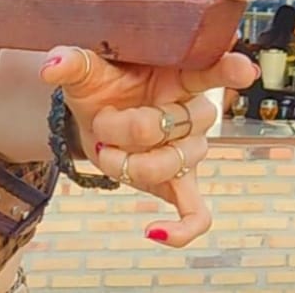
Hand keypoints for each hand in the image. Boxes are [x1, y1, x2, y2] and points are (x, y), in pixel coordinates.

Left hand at [40, 46, 257, 247]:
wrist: (94, 112)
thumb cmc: (101, 83)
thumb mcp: (85, 69)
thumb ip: (72, 62)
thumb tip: (51, 67)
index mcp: (179, 75)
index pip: (211, 70)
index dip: (228, 69)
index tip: (243, 69)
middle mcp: (193, 113)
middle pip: (172, 126)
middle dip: (126, 127)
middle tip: (101, 118)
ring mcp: (189, 150)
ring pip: (169, 166)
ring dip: (125, 162)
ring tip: (104, 147)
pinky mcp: (179, 183)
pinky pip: (196, 214)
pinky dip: (181, 230)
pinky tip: (154, 232)